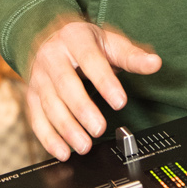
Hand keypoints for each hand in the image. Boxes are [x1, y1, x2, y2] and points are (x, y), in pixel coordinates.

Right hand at [26, 19, 161, 159]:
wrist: (49, 37)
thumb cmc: (83, 42)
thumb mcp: (109, 42)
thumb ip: (132, 56)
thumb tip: (154, 63)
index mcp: (74, 39)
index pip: (90, 60)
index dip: (105, 82)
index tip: (120, 101)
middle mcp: (52, 56)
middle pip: (65, 84)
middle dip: (82, 109)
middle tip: (99, 128)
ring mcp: (39, 77)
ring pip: (49, 103)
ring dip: (65, 127)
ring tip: (84, 145)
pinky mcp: (32, 95)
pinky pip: (36, 118)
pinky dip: (48, 137)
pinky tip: (62, 151)